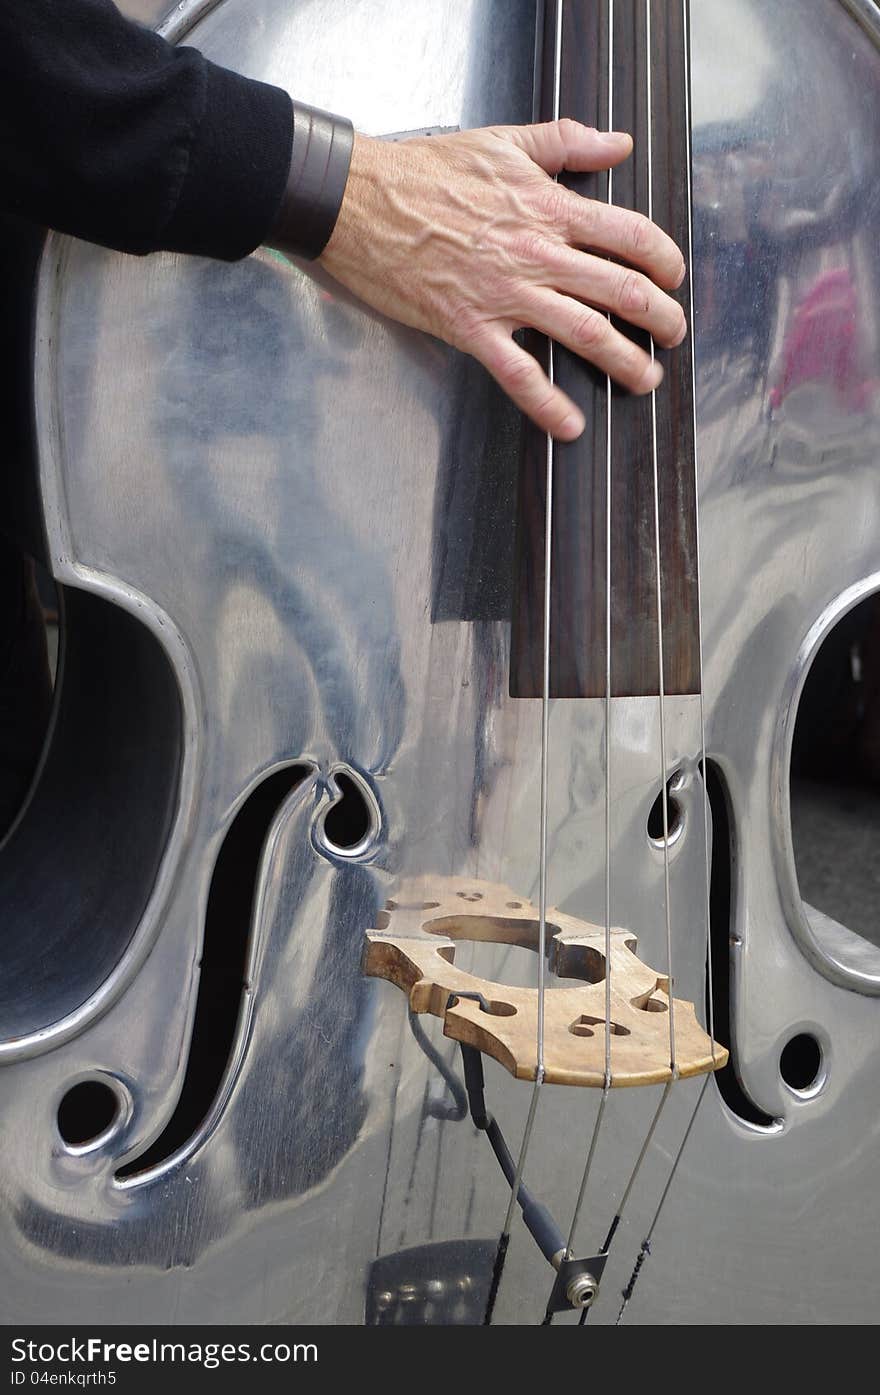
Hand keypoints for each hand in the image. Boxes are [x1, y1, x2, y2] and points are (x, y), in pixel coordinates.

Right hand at [319, 119, 686, 440]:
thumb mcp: (503, 142)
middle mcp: (537, 254)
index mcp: (549, 208)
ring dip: (624, 362)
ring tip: (645, 380)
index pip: (630, 235)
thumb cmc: (424, 171)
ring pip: (584, 334)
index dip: (664, 260)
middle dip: (659, 318)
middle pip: (620, 290)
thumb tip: (617, 142)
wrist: (359, 201)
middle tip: (672, 334)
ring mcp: (505, 295)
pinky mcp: (471, 327)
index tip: (673, 277)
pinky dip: (548, 405)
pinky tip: (570, 426)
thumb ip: (567, 141)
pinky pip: (519, 374)